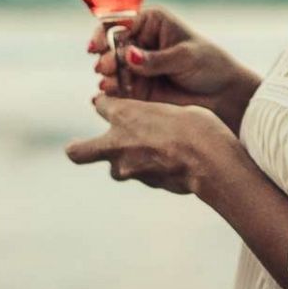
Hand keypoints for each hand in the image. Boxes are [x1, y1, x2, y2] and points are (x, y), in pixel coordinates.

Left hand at [65, 95, 241, 194]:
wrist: (210, 160)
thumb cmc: (198, 126)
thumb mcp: (175, 108)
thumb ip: (156, 116)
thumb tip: (154, 123)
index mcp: (124, 114)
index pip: (100, 105)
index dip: (106, 104)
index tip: (113, 104)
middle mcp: (117, 142)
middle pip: (77, 150)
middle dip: (78, 147)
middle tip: (81, 145)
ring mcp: (127, 168)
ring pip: (115, 169)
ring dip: (125, 163)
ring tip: (152, 155)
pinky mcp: (144, 184)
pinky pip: (140, 177)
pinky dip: (150, 171)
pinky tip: (171, 164)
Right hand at [90, 8, 260, 132]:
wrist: (222, 95)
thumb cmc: (209, 66)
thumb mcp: (185, 58)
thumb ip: (156, 59)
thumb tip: (128, 55)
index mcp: (152, 21)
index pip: (120, 22)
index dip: (104, 32)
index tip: (97, 46)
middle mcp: (139, 41)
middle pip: (110, 45)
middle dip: (106, 57)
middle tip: (107, 69)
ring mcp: (135, 65)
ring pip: (109, 67)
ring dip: (106, 75)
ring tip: (111, 84)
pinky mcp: (135, 87)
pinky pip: (115, 87)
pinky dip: (111, 90)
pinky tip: (111, 93)